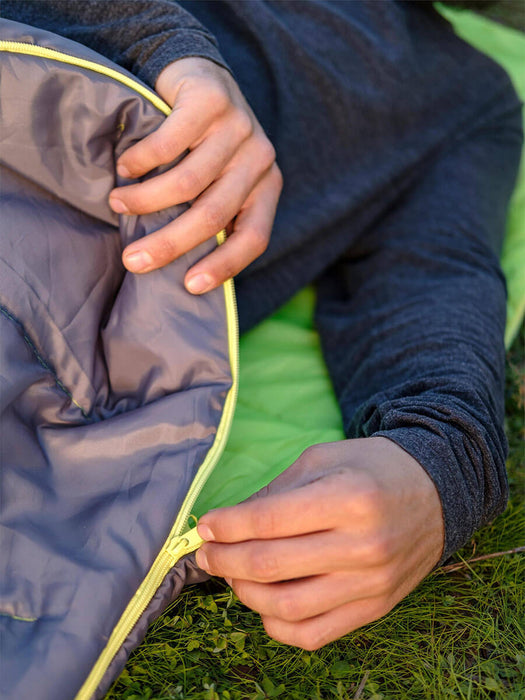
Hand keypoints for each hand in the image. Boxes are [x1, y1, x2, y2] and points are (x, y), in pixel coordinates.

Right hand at [109, 58, 281, 292]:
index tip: (189, 287)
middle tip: (133, 260)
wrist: (199, 74)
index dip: (223, 266)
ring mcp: (239, 127)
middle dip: (169, 244)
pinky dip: (140, 161)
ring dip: (145, 201)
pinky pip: (168, 144)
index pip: (253, 238)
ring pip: (188, 183)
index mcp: (267, 187)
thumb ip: (213, 215)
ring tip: (117, 204)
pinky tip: (125, 167)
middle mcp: (260, 159)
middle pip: (213, 216)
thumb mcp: (220, 182)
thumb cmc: (203, 145)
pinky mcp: (211, 101)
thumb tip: (180, 272)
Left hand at [196, 437, 443, 649]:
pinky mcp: (375, 608)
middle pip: (271, 564)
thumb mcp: (323, 459)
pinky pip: (313, 633)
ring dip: (245, 593)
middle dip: (225, 560)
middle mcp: (364, 544)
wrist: (434, 493)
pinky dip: (276, 624)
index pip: (270, 519)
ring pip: (287, 606)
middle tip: (205, 552)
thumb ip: (276, 492)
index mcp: (350, 497)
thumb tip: (228, 525)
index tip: (206, 526)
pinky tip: (263, 602)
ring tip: (232, 574)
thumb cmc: (371, 468)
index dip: (227, 525)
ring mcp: (372, 583)